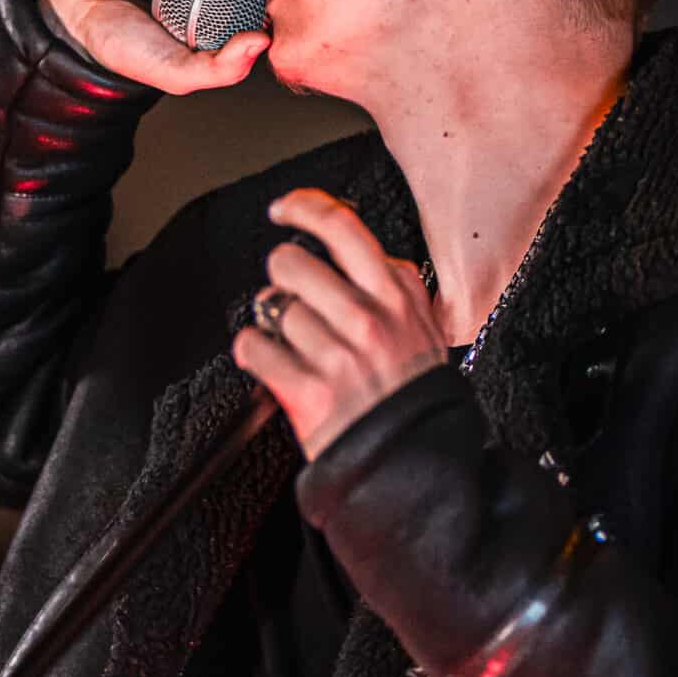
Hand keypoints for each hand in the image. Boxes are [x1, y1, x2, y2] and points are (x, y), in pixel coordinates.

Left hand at [232, 189, 444, 458]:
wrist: (417, 467)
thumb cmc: (416, 400)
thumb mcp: (424, 329)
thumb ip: (395, 287)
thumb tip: (354, 246)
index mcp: (399, 296)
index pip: (343, 227)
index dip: (304, 208)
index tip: (285, 210)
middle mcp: (370, 319)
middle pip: (295, 263)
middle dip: (282, 277)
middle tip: (289, 295)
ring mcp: (340, 354)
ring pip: (273, 306)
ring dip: (270, 321)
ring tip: (290, 341)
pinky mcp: (309, 391)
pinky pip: (255, 347)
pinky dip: (253, 350)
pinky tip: (270, 359)